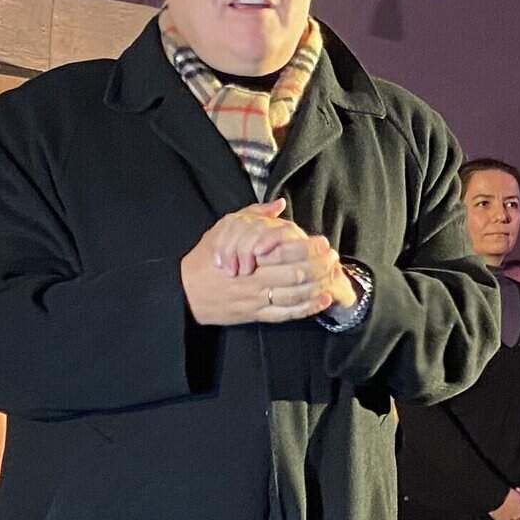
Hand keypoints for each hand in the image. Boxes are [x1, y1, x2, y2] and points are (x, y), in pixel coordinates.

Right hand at [180, 207, 354, 325]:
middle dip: (319, 267)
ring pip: (294, 295)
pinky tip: (323, 300)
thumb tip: (278, 204)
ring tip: (333, 276)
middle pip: (295, 274)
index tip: (323, 242)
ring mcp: (256, 300)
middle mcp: (254, 280)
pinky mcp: (256, 316)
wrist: (185, 292)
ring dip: (317, 286)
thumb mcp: (223, 228)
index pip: (284, 252)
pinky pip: (286, 313)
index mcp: (247, 257)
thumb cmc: (205, 258)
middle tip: (333, 258)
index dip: (308, 248)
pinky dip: (307, 308)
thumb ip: (252, 215)